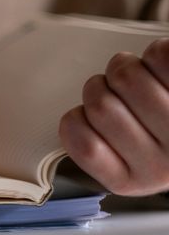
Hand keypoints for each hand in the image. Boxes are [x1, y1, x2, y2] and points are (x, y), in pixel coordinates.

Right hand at [59, 38, 168, 195]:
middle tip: (116, 90)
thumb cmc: (161, 139)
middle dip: (101, 85)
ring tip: (139, 76)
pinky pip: (158, 56)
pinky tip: (162, 69)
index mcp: (132, 180)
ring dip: (124, 65)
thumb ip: (96, 144)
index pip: (80, 142)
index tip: (92, 116)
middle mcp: (161, 164)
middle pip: (100, 105)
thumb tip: (74, 126)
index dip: (77, 117)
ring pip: (126, 76)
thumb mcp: (126, 161)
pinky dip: (154, 53)